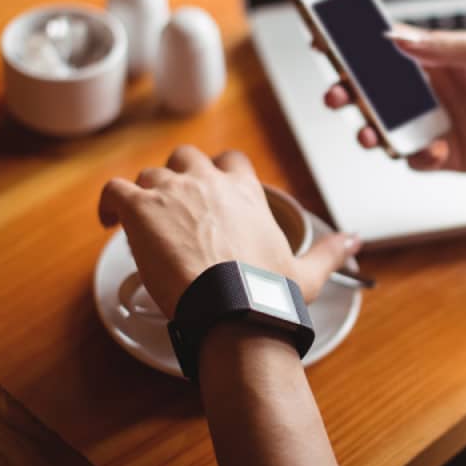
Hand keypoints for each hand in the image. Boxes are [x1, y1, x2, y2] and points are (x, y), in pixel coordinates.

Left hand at [97, 145, 360, 317]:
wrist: (231, 307)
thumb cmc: (267, 292)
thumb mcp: (307, 271)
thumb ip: (331, 251)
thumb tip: (356, 241)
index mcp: (245, 191)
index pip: (229, 160)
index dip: (217, 173)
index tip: (212, 192)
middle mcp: (207, 181)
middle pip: (184, 158)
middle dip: (178, 178)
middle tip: (174, 208)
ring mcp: (170, 192)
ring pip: (148, 175)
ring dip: (145, 194)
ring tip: (142, 222)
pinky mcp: (139, 209)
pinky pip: (114, 191)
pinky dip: (109, 203)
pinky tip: (109, 221)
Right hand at [324, 27, 465, 172]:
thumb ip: (444, 47)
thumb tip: (395, 38)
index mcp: (436, 57)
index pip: (384, 47)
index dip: (352, 44)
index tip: (322, 40)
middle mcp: (429, 90)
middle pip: (374, 90)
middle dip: (348, 91)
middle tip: (335, 94)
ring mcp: (435, 123)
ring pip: (386, 127)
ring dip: (369, 129)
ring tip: (368, 132)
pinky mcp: (447, 156)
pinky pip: (415, 159)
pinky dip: (415, 157)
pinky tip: (432, 151)